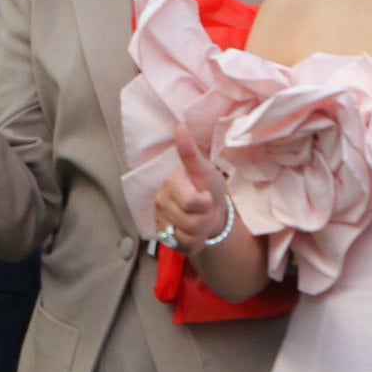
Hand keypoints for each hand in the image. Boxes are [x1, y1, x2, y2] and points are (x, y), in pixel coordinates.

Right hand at [153, 123, 229, 248]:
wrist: (210, 210)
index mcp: (169, 183)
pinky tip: (194, 231)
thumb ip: (190, 152)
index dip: (205, 202)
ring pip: (187, 235)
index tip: (206, 195)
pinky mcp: (164, 237)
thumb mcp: (204, 169)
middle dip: (205, 218)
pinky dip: (195, 241)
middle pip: (190, 222)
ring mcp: (161, 220)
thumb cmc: (207, 186)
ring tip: (201, 219)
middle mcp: (160, 201)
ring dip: (201, 230)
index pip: (190, 202)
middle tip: (205, 208)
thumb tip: (180, 126)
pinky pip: (184, 246)